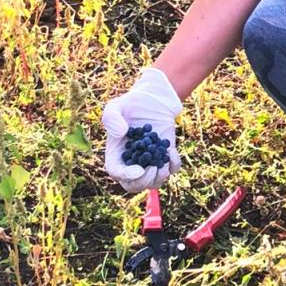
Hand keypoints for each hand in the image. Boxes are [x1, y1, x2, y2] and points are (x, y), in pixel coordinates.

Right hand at [101, 67, 182, 192]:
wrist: (152, 99)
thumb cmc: (130, 104)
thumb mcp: (116, 106)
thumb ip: (111, 118)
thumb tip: (121, 133)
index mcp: (116, 155)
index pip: (117, 173)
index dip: (127, 176)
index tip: (140, 170)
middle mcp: (132, 163)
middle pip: (134, 186)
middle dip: (144, 181)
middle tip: (153, 168)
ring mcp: (150, 162)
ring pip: (154, 183)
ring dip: (160, 176)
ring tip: (163, 157)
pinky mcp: (165, 157)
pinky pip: (172, 170)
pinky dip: (174, 164)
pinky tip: (171, 150)